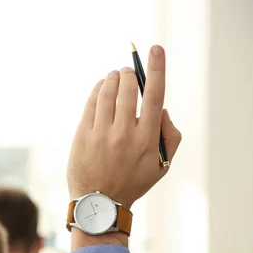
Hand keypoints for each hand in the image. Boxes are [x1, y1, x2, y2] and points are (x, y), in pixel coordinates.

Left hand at [67, 45, 181, 247]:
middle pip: (127, 88)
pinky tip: (100, 88)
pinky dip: (96, 90)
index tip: (155, 49)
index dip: (156, 69)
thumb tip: (161, 110)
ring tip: (115, 76)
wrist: (99, 203)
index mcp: (146, 138)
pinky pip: (90, 103)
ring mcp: (100, 133)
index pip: (153, 95)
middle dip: (129, 73)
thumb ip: (170, 137)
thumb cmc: (132, 182)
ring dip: (112, 78)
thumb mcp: (162, 166)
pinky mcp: (82, 135)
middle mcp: (124, 133)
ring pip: (106, 92)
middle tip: (128, 71)